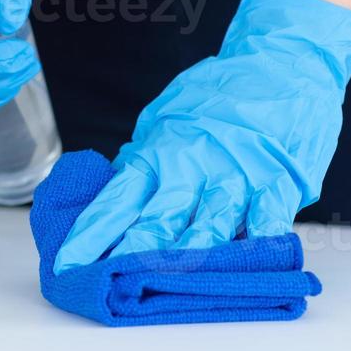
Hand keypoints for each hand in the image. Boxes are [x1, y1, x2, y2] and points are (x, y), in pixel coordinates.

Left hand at [53, 0, 350, 272]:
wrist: (283, 63)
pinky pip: (267, 222)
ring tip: (162, 288)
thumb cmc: (219, 94)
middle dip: (131, 255)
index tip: (68, 263)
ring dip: (186, 260)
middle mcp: (194, 166)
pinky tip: (244, 268)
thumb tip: (115, 196)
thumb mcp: (167, 120)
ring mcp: (237, 176)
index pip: (117, 199)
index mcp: (159, 152)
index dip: (91, 233)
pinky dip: (257, 248)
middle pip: (157, 219)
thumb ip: (146, 162)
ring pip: (208, 227)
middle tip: (108, 283)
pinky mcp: (279, 182)